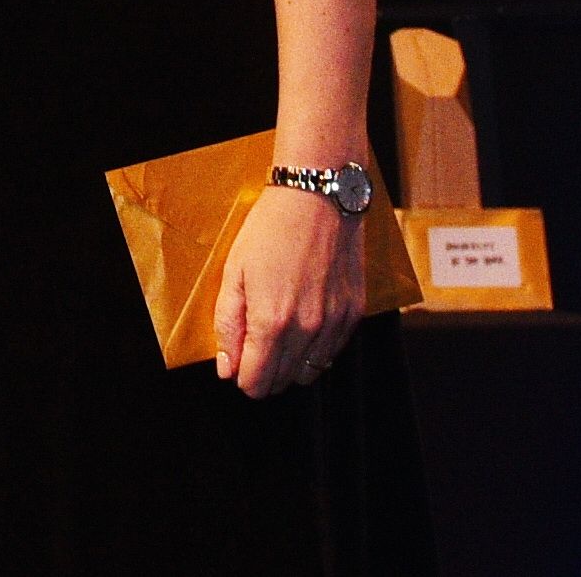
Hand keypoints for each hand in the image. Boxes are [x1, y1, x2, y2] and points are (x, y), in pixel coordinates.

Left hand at [213, 181, 365, 398]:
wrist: (318, 198)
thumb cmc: (271, 230)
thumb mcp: (234, 273)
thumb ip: (228, 325)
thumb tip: (227, 368)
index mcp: (272, 322)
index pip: (256, 383)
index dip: (243, 378)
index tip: (240, 362)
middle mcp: (307, 330)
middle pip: (282, 382)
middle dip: (265, 372)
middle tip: (257, 343)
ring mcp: (334, 323)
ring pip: (310, 373)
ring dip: (292, 364)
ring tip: (282, 332)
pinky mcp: (354, 313)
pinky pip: (333, 352)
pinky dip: (317, 348)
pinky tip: (306, 322)